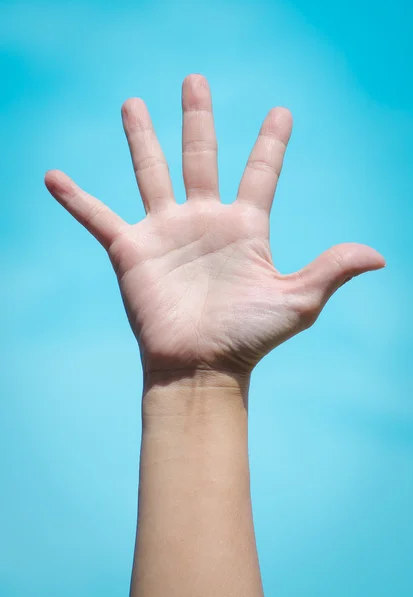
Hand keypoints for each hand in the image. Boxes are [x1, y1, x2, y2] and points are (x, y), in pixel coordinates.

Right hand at [45, 74, 384, 375]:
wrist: (201, 367)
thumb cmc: (249, 338)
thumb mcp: (297, 301)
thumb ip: (331, 270)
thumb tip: (380, 255)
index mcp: (245, 227)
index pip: (261, 172)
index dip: (271, 143)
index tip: (282, 113)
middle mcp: (204, 221)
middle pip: (200, 156)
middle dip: (198, 117)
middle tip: (195, 80)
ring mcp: (166, 232)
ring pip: (151, 172)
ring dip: (141, 138)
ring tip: (133, 103)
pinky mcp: (131, 251)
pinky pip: (98, 217)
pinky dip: (75, 199)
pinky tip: (53, 177)